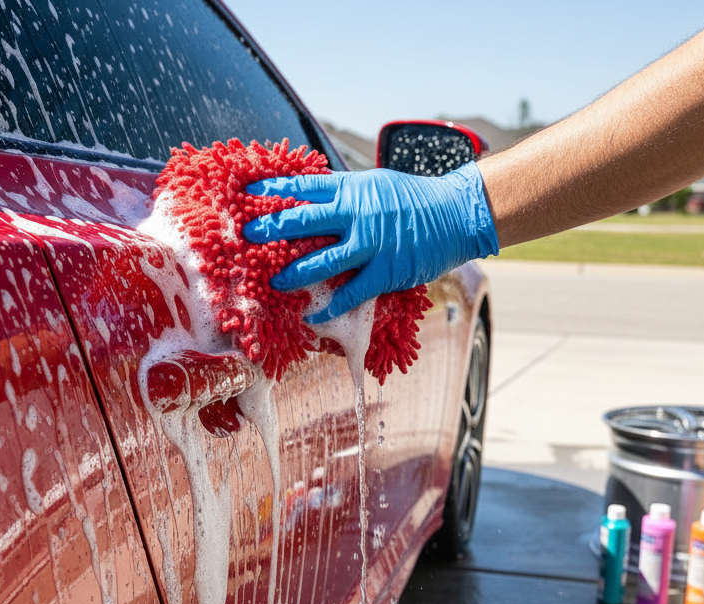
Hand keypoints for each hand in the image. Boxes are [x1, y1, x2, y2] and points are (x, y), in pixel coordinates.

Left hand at [243, 163, 498, 322]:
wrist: (456, 214)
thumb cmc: (414, 200)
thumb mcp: (376, 185)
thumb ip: (345, 193)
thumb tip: (311, 196)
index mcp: (353, 189)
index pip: (305, 186)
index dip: (273, 188)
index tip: (247, 192)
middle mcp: (358, 214)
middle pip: (304, 220)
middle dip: (272, 228)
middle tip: (248, 236)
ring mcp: (371, 244)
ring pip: (322, 260)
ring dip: (294, 273)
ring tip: (273, 283)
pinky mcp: (385, 271)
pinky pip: (351, 293)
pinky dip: (330, 308)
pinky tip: (312, 318)